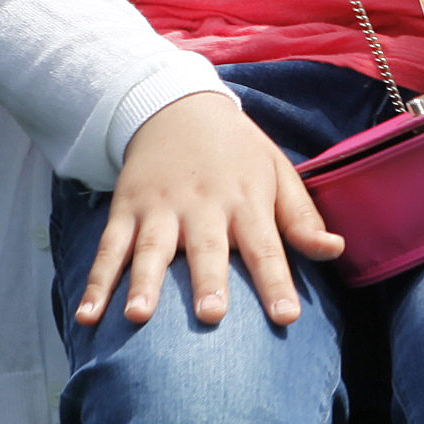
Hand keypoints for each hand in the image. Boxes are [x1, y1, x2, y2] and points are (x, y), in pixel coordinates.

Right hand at [75, 92, 343, 330]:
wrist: (178, 106)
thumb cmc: (238, 153)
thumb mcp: (277, 172)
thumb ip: (302, 217)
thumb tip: (335, 250)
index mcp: (246, 200)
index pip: (266, 247)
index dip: (277, 283)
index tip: (288, 318)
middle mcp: (203, 205)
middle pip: (207, 248)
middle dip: (208, 281)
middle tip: (211, 316)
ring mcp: (160, 207)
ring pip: (152, 248)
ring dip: (145, 283)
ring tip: (137, 317)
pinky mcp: (126, 210)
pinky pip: (109, 249)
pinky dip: (97, 282)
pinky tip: (88, 317)